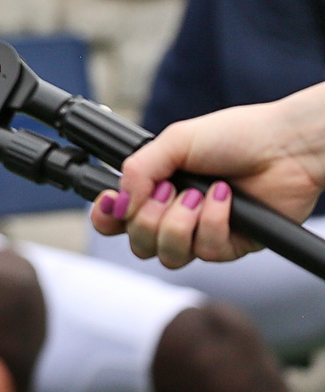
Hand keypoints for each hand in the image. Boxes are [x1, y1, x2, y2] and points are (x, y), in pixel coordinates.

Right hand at [89, 84, 324, 266]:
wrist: (285, 147)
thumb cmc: (236, 136)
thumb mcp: (174, 141)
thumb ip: (137, 170)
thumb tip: (119, 203)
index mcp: (157, 188)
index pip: (118, 219)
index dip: (107, 219)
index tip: (111, 204)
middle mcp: (176, 214)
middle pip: (139, 243)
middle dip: (148, 219)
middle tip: (167, 190)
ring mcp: (203, 232)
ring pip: (169, 255)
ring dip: (178, 224)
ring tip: (197, 195)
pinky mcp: (232, 246)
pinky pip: (207, 251)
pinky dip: (212, 221)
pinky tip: (224, 197)